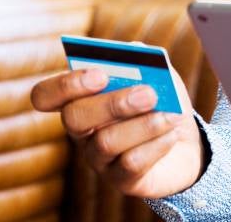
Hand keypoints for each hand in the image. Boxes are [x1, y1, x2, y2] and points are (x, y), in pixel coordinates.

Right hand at [31, 65, 204, 198]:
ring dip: (144, 125)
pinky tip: (172, 134)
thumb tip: (136, 50)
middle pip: (74, 118)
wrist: (185, 142)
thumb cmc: (161, 101)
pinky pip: (130, 164)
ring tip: (172, 115)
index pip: (45, 95)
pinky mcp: (121, 180)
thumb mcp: (155, 75)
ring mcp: (98, 158)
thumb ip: (143, 59)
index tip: (100, 75)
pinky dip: (156, 145)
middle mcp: (80, 131)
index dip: (65, 85)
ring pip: (106, 142)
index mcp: (79, 98)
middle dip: (113, 103)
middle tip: (149, 94)